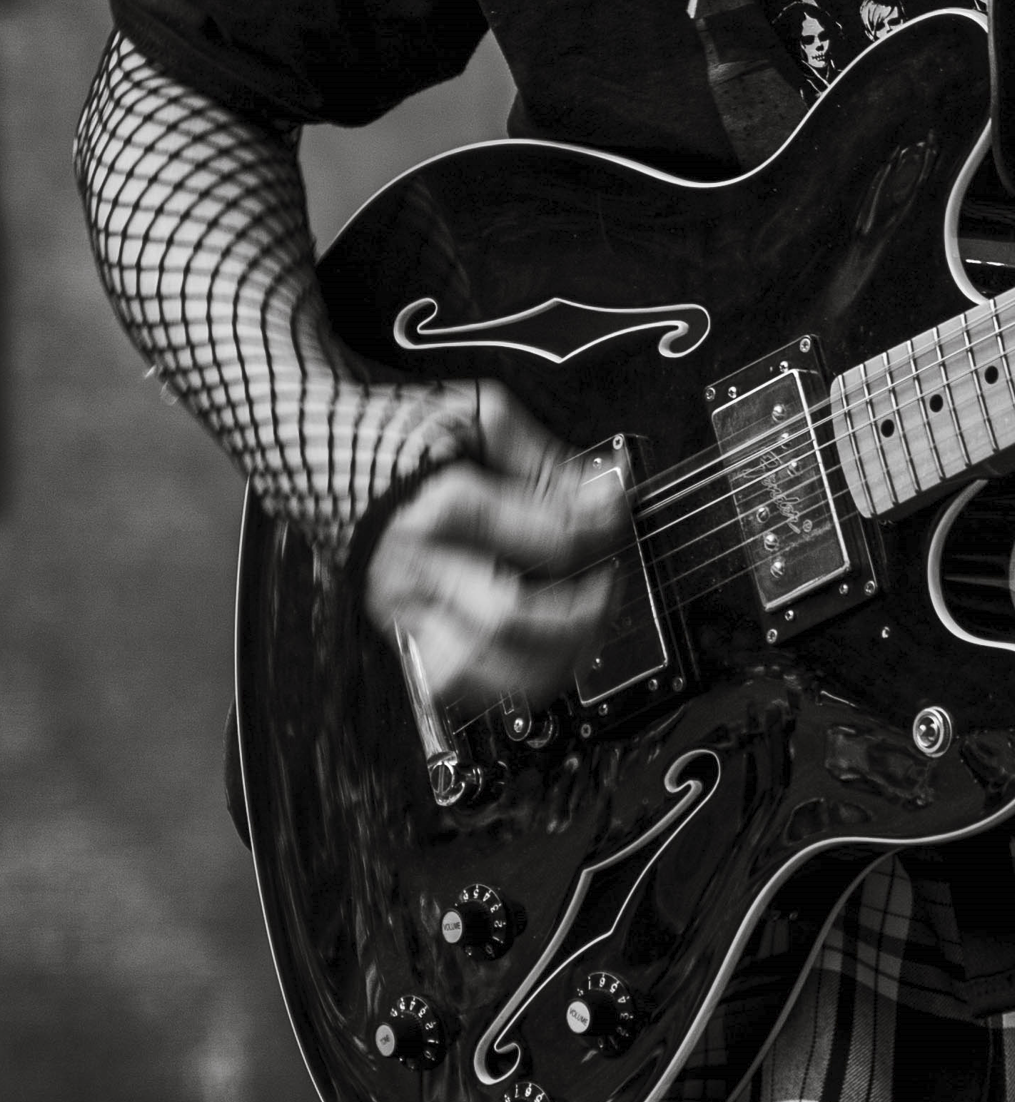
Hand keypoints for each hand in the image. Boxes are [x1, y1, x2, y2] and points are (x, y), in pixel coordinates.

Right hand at [365, 385, 629, 710]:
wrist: (309, 445)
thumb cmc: (395, 430)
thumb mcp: (479, 416)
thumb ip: (546, 459)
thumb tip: (605, 488)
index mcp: (441, 507)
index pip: (548, 537)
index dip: (602, 528)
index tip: (616, 512)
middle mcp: (418, 566)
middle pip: (511, 617)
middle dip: (579, 611)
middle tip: (607, 583)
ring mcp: (402, 607)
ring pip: (480, 669)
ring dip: (547, 661)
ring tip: (583, 630)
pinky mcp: (395, 630)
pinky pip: (452, 684)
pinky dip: (502, 684)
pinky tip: (538, 659)